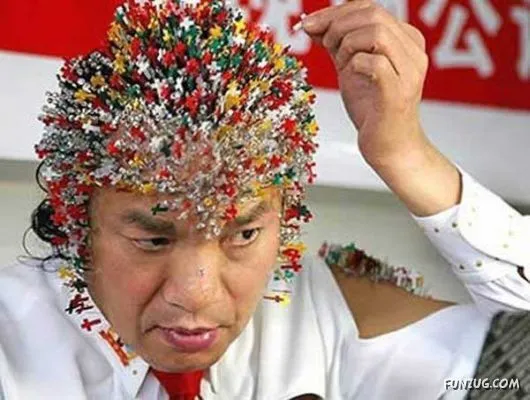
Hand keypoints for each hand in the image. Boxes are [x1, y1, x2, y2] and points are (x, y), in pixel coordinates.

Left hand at [301, 0, 429, 167]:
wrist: (388, 146)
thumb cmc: (372, 109)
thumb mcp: (350, 68)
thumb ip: (336, 44)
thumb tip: (310, 23)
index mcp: (404, 40)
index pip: (370, 7)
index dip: (335, 12)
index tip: (308, 24)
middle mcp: (413, 51)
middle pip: (373, 14)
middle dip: (337, 25)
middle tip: (322, 44)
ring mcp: (409, 71)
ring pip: (376, 33)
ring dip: (346, 44)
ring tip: (339, 63)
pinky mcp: (398, 92)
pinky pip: (374, 62)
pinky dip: (354, 64)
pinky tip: (350, 75)